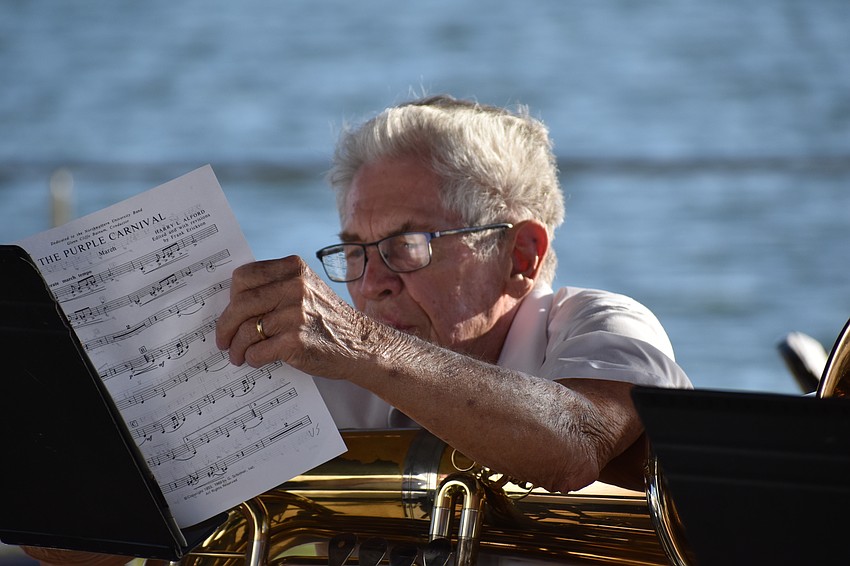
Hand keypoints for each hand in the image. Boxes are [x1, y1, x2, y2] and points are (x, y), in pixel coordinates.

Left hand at [215, 256, 375, 376]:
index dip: (231, 297)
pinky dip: (253, 358)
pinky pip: (258, 351)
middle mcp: (295, 286)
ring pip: (247, 330)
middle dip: (225, 326)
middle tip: (223, 340)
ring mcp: (296, 314)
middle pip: (240, 304)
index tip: (230, 312)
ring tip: (238, 355)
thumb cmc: (328, 320)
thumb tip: (233, 303)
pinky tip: (257, 360)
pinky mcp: (296, 341)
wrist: (362, 344)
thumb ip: (276, 287)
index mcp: (294, 268)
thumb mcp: (307, 289)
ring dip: (237, 347)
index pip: (244, 277)